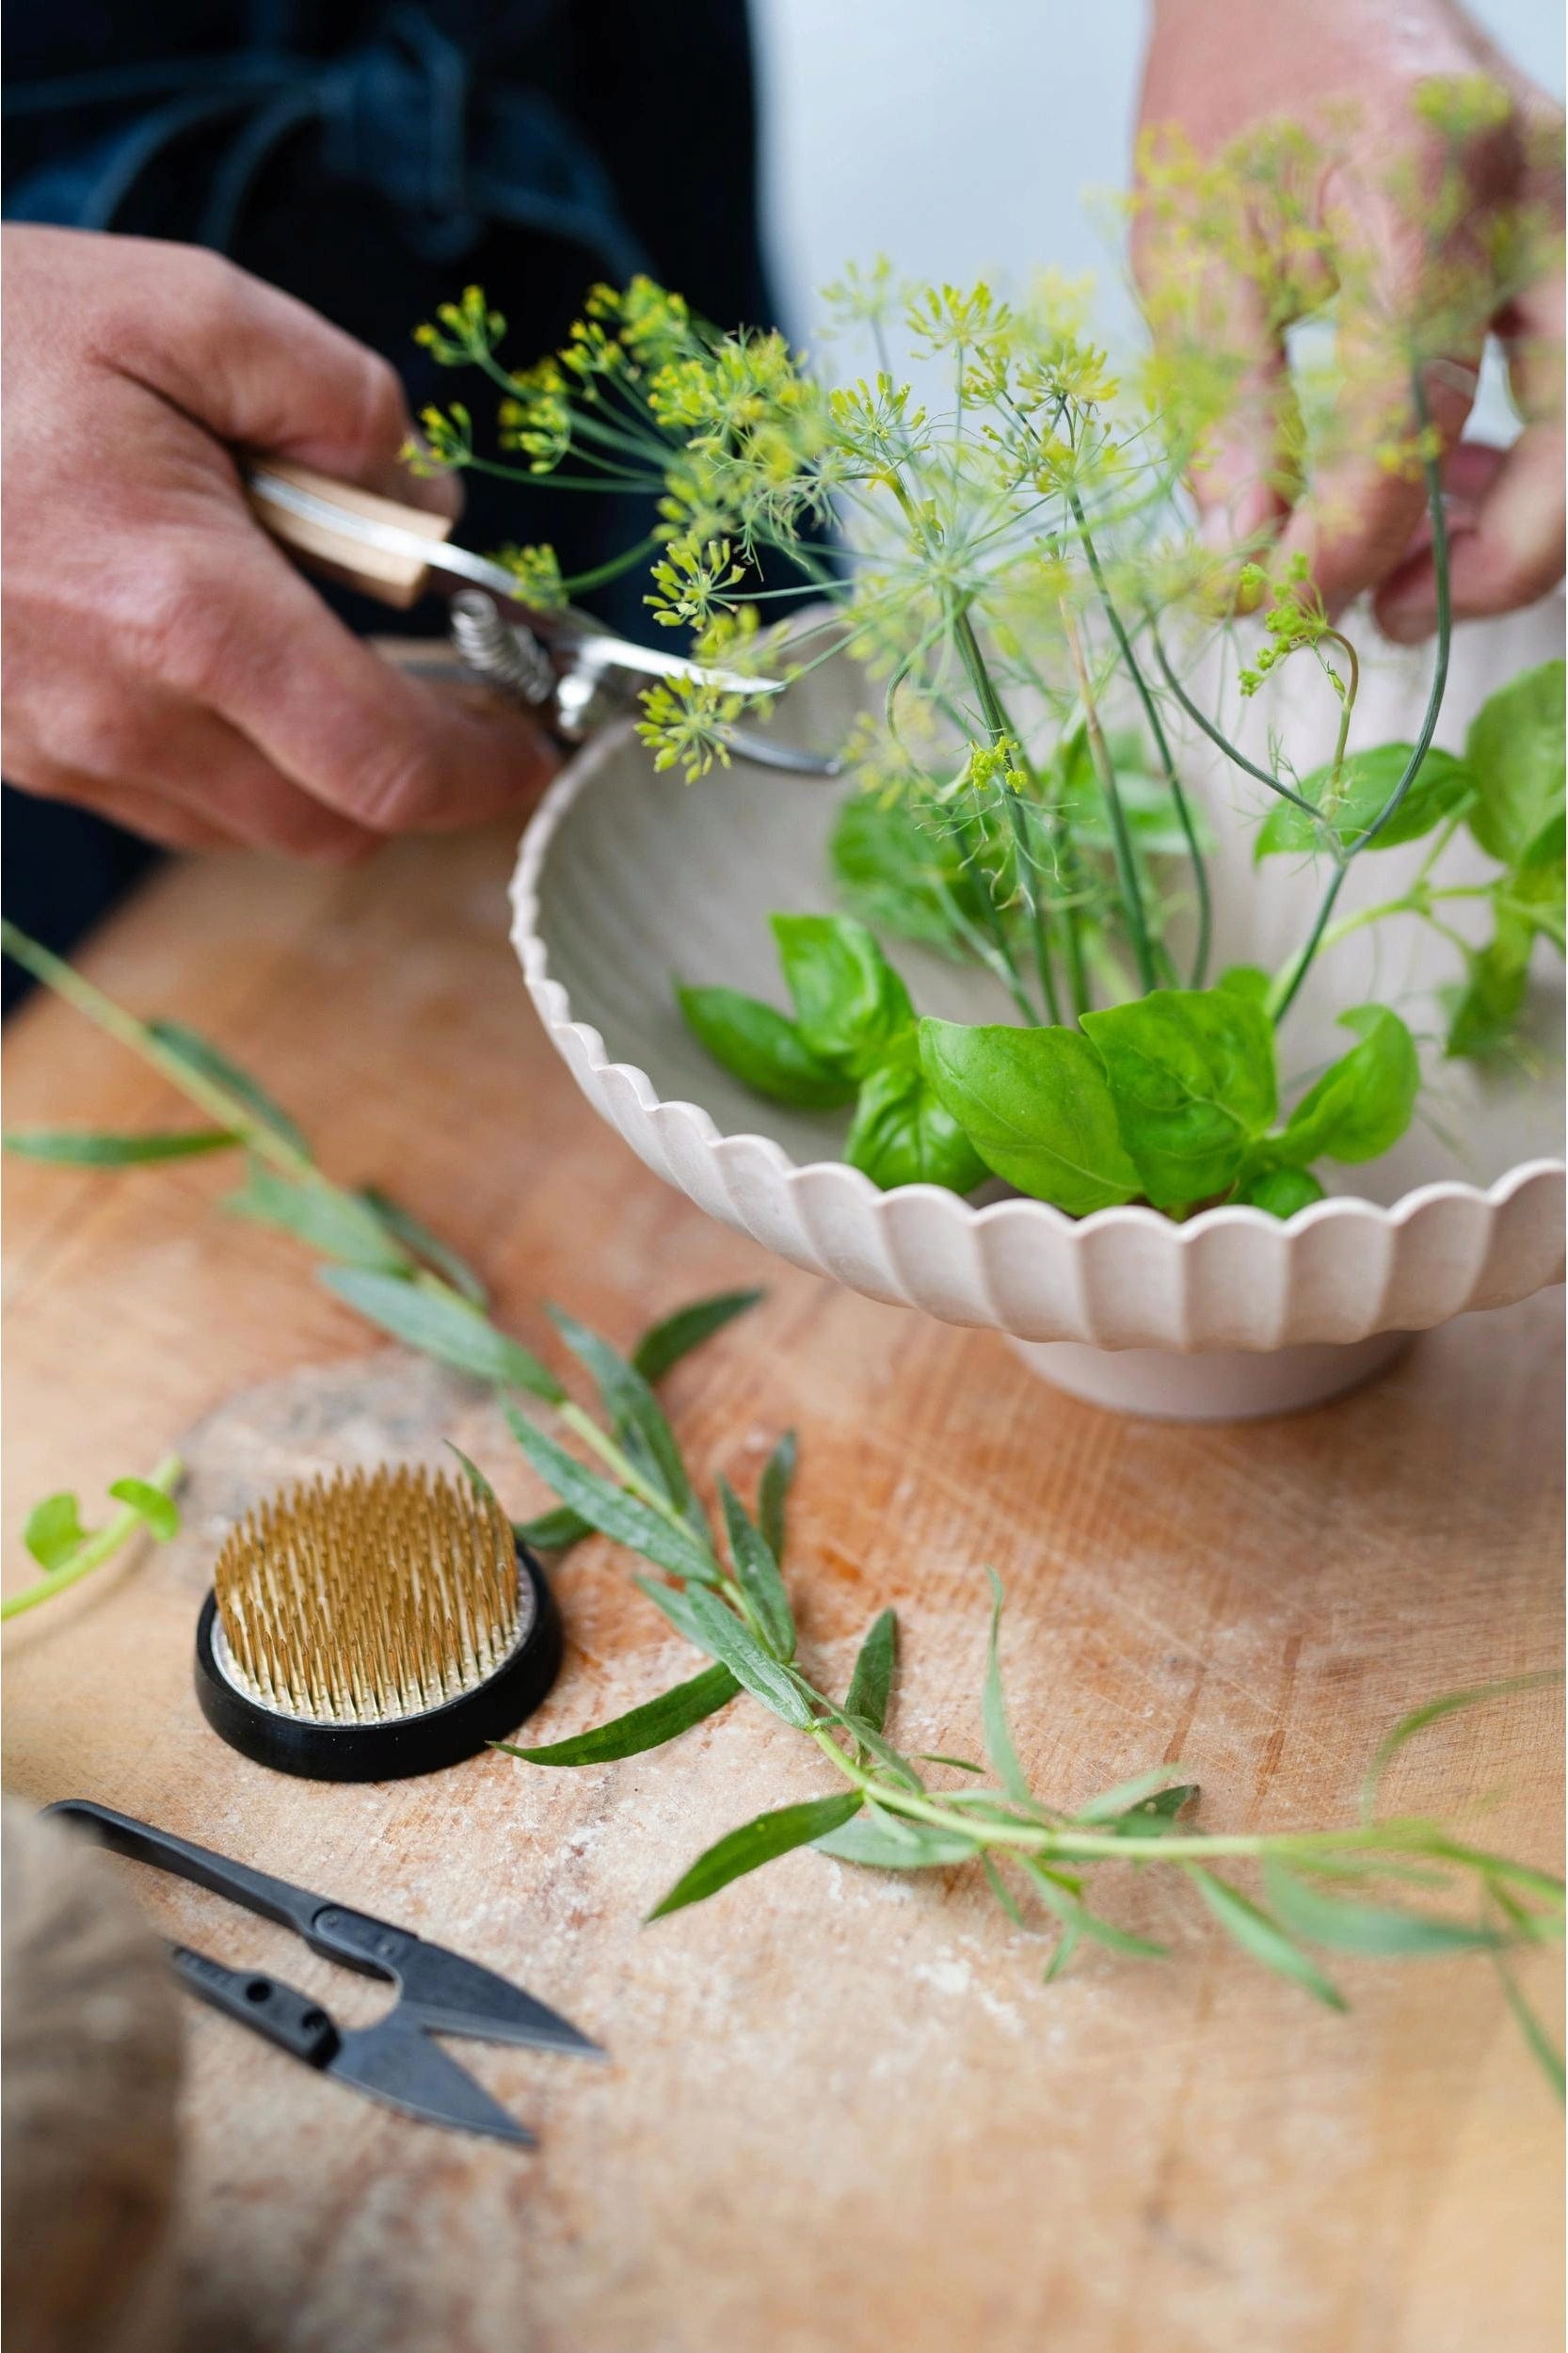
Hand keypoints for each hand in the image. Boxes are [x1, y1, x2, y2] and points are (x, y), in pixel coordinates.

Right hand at [2, 225, 554, 857]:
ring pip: (249, 829)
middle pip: (331, 828)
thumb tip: (428, 500)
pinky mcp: (22, 753)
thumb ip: (338, 398)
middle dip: (416, 782)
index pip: (388, 767)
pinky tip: (228, 665)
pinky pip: (167, 803)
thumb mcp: (182, 309)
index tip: (534, 739)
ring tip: (339, 660)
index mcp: (188, 613)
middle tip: (462, 698)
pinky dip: (233, 764)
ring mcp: (63, 751)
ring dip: (322, 775)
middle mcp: (126, 715)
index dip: (488, 772)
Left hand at [1135, 0, 1563, 639]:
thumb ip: (1229, 421)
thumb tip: (1247, 569)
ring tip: (1411, 579)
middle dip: (1495, 560)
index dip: (1344, 546)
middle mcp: (1531, 192)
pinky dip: (1533, 466)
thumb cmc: (1230, 117)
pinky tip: (1452, 491)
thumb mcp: (1191, 264)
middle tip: (1389, 615)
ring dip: (1524, 527)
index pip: (1408, 420)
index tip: (1275, 604)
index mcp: (1413, 183)